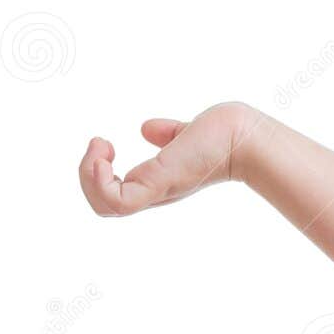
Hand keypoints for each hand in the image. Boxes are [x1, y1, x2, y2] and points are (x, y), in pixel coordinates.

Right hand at [79, 101, 261, 215]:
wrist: (246, 135)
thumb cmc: (226, 132)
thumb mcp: (186, 133)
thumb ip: (168, 134)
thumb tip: (146, 128)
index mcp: (158, 181)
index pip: (115, 193)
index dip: (99, 173)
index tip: (106, 144)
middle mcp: (154, 191)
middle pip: (102, 204)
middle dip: (87, 174)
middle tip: (100, 144)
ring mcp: (155, 190)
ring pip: (102, 206)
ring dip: (88, 175)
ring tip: (101, 147)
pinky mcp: (158, 185)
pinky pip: (115, 201)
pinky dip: (99, 181)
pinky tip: (105, 156)